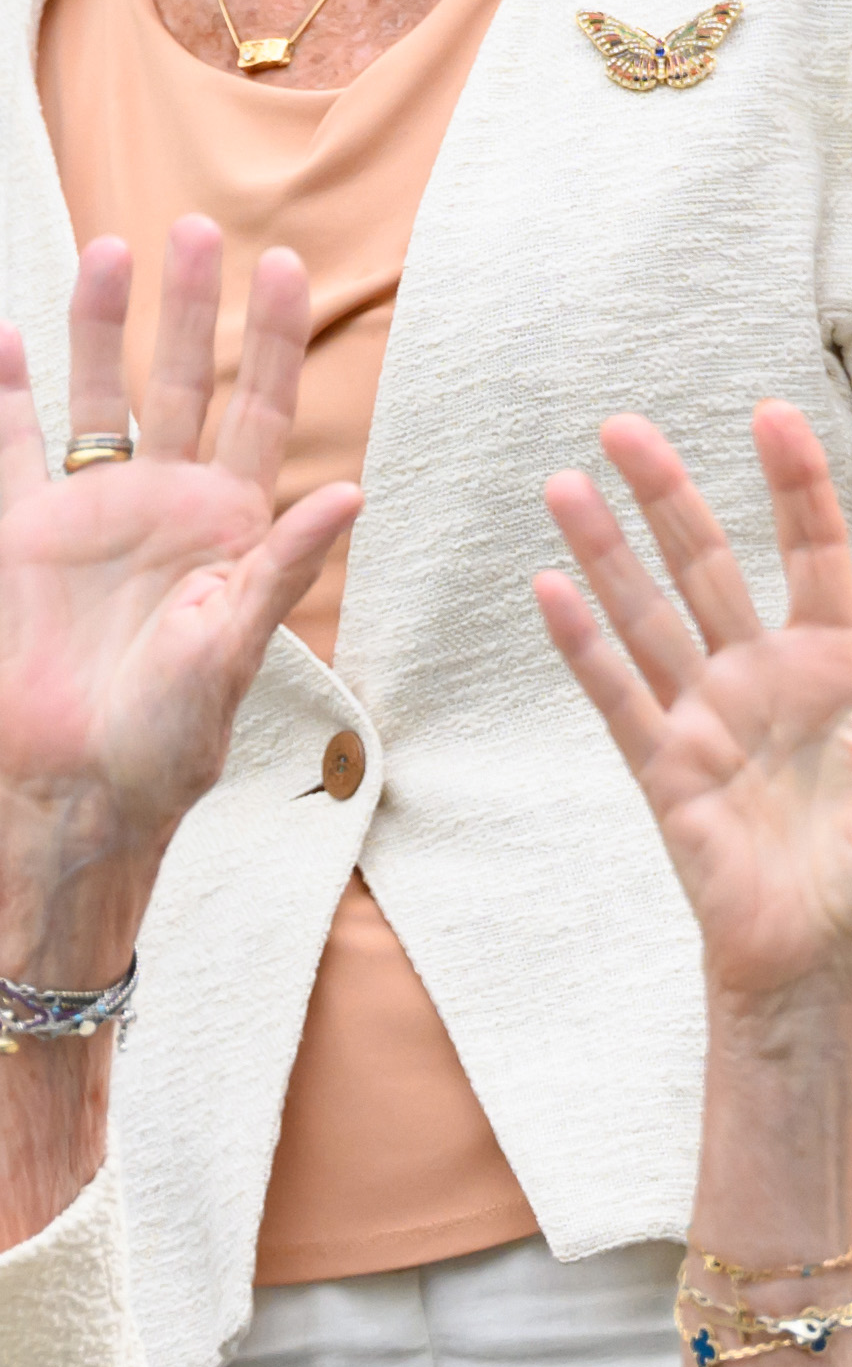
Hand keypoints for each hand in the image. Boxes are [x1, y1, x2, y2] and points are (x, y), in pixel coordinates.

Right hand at [0, 219, 358, 965]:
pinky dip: (7, 395)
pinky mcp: (31, 534)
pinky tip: (3, 338)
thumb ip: (284, 568)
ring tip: (107, 253)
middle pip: (185, 382)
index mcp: (234, 526)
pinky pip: (17, 448)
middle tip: (197, 229)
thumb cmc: (172, 734)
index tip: (286, 267)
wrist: (83, 780)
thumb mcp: (239, 650)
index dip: (275, 339)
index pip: (261, 410)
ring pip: (100, 398)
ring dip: (102, 329)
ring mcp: (98, 514)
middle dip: (191, 306)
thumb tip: (347, 494)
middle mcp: (170, 504)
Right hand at [537, 406, 851, 1017]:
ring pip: (652, 617)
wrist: (827, 951)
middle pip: (714, 565)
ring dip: (607, 551)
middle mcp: (773, 679)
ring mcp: (713, 720)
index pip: (819, 551)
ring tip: (564, 485)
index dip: (795, 483)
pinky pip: (619, 696)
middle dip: (670, 494)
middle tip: (623, 428)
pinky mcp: (667, 772)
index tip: (768, 414)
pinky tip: (546, 591)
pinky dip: (583, 645)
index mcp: (845, 663)